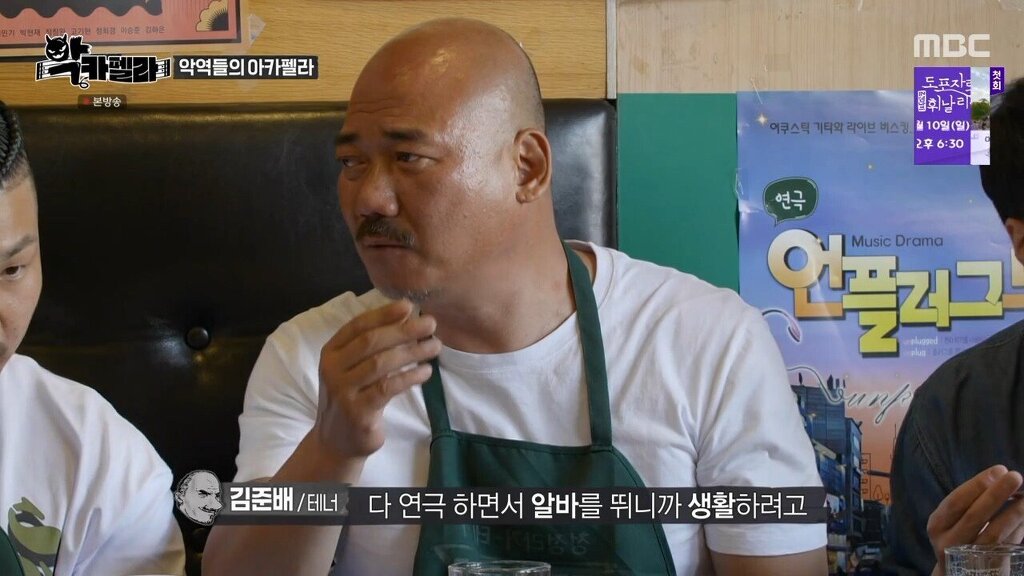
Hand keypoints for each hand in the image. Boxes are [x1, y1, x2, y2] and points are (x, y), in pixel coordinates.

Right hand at [313, 299, 440, 461]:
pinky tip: (426, 372)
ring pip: (381, 364)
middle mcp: (333, 369)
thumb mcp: (354, 368)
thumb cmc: (352, 396)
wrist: (336, 442)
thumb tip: (406, 314)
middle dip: (403, 330)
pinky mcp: (358, 412)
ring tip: (435, 346)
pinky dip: (410, 377)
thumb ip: (374, 344)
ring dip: (412, 352)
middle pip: (371, 342)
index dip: (383, 314)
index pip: (357, 326)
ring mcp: (343, 391)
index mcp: (331, 352)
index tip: (409, 305)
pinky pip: (388, 388)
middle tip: (431, 324)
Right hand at [927, 465, 1023, 575]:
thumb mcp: (953, 520)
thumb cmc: (959, 536)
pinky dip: (1018, 529)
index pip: (956, 501)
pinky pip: (1006, 546)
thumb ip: (972, 501)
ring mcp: (968, 556)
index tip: (999, 470)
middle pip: (974, 516)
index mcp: (937, 524)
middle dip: (996, 494)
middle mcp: (949, 541)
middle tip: (1015, 477)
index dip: (977, 485)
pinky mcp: (988, 566)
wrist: (958, 572)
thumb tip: (1001, 476)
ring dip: (1013, 513)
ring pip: (993, 533)